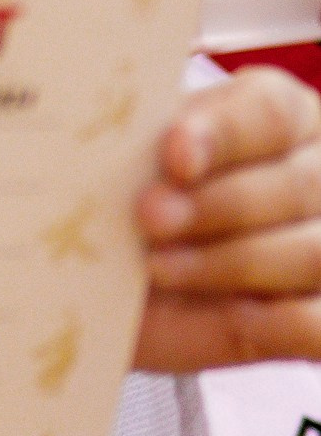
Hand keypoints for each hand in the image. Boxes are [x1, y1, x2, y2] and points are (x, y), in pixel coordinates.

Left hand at [135, 66, 320, 370]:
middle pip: (294, 185)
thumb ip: (147, 146)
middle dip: (215, 206)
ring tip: (159, 267)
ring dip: (231, 263)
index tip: (175, 157)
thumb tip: (141, 147)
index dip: (223, 135)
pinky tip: (233, 315)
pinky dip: (279, 320)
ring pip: (313, 253)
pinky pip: (318, 322)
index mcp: (285, 117)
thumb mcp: (137, 166)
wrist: (133, 289)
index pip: (270, 113)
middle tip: (149, 218)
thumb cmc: (139, 203)